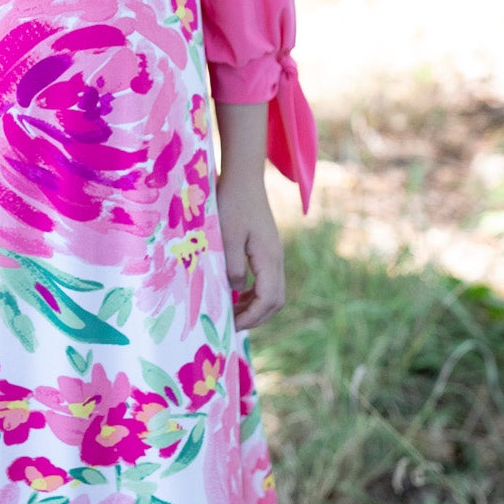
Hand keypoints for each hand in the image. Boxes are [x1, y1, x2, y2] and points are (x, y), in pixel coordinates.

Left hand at [216, 174, 284, 330]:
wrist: (244, 177)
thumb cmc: (232, 204)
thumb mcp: (226, 238)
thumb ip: (231, 268)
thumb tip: (235, 293)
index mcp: (269, 259)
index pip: (268, 300)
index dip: (251, 317)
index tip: (231, 326)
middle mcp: (276, 258)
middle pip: (276, 300)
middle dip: (256, 317)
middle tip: (232, 325)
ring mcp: (274, 253)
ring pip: (273, 290)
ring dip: (256, 306)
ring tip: (233, 312)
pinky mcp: (268, 247)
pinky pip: (267, 279)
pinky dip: (255, 292)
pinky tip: (237, 293)